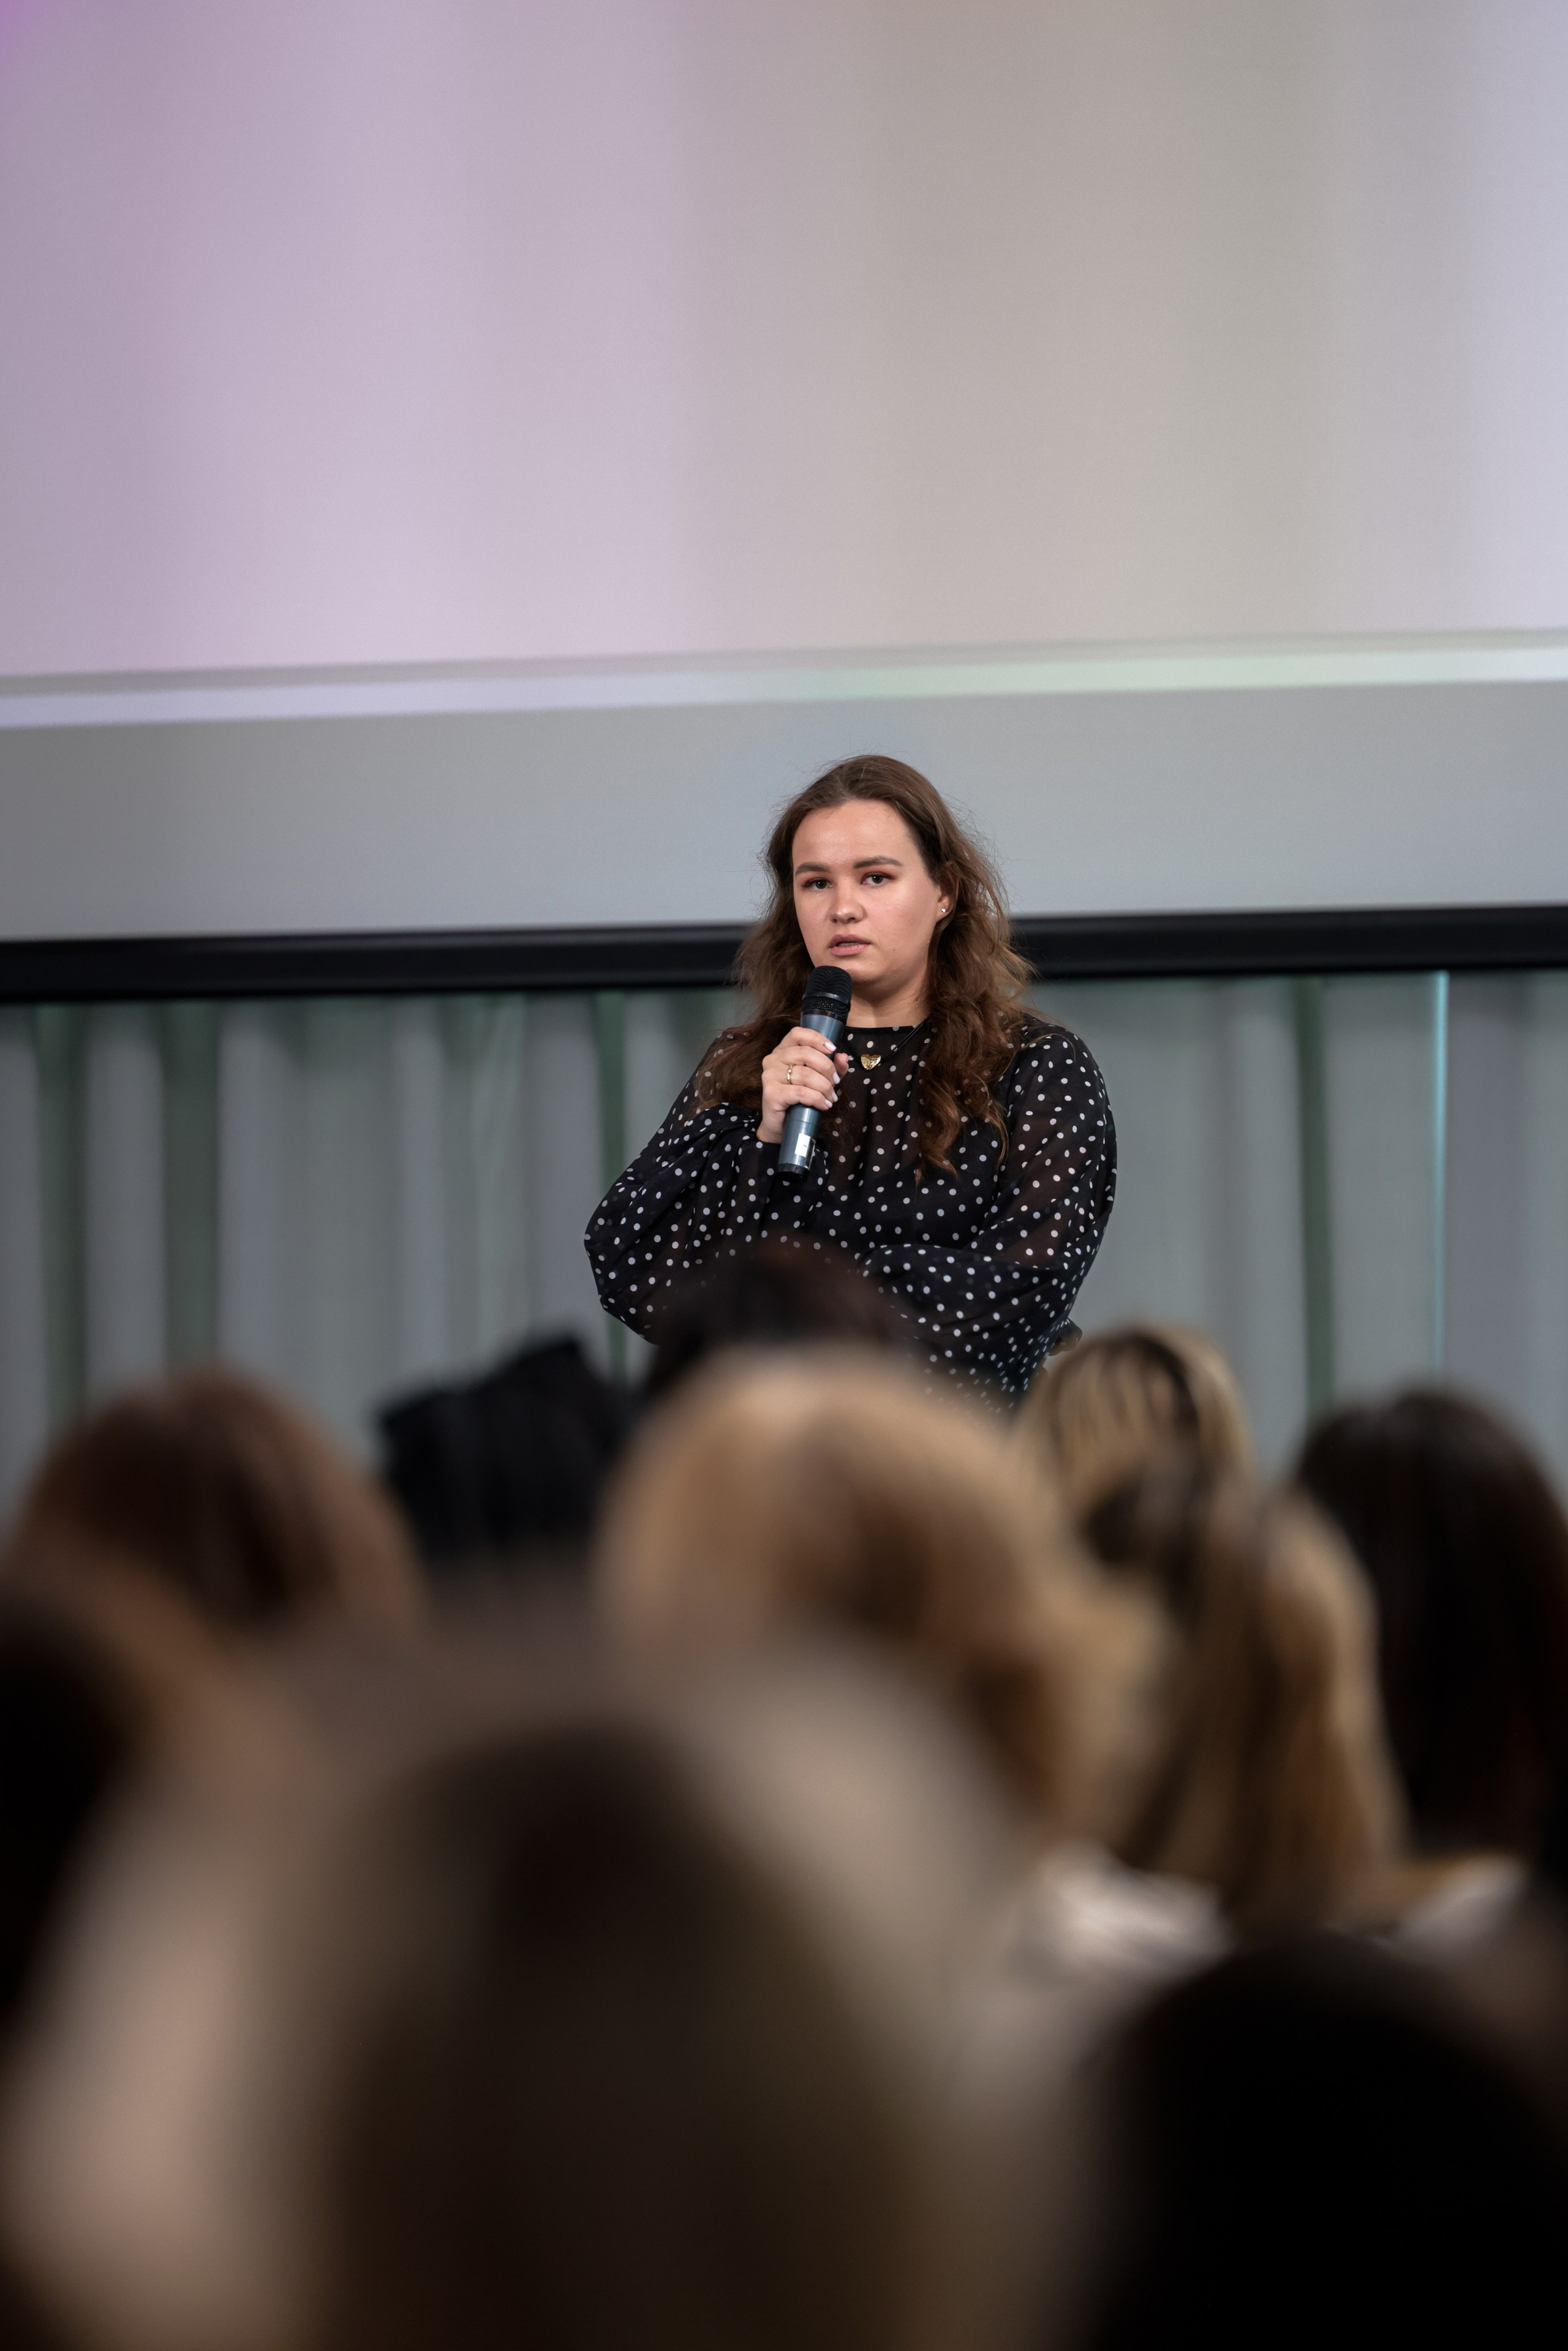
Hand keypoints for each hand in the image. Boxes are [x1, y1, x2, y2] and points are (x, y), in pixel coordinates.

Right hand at [757, 1028, 850, 1145]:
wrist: (781, 1125)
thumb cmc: (799, 1099)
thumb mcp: (820, 1079)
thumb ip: (833, 1067)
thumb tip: (843, 1057)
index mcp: (782, 1051)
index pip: (798, 1033)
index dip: (817, 1039)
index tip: (833, 1050)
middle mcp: (773, 1059)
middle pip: (805, 1053)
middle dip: (827, 1068)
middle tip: (836, 1082)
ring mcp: (769, 1076)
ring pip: (805, 1074)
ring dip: (824, 1087)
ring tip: (831, 1097)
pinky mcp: (771, 1093)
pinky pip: (801, 1092)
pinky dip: (817, 1099)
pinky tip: (824, 1105)